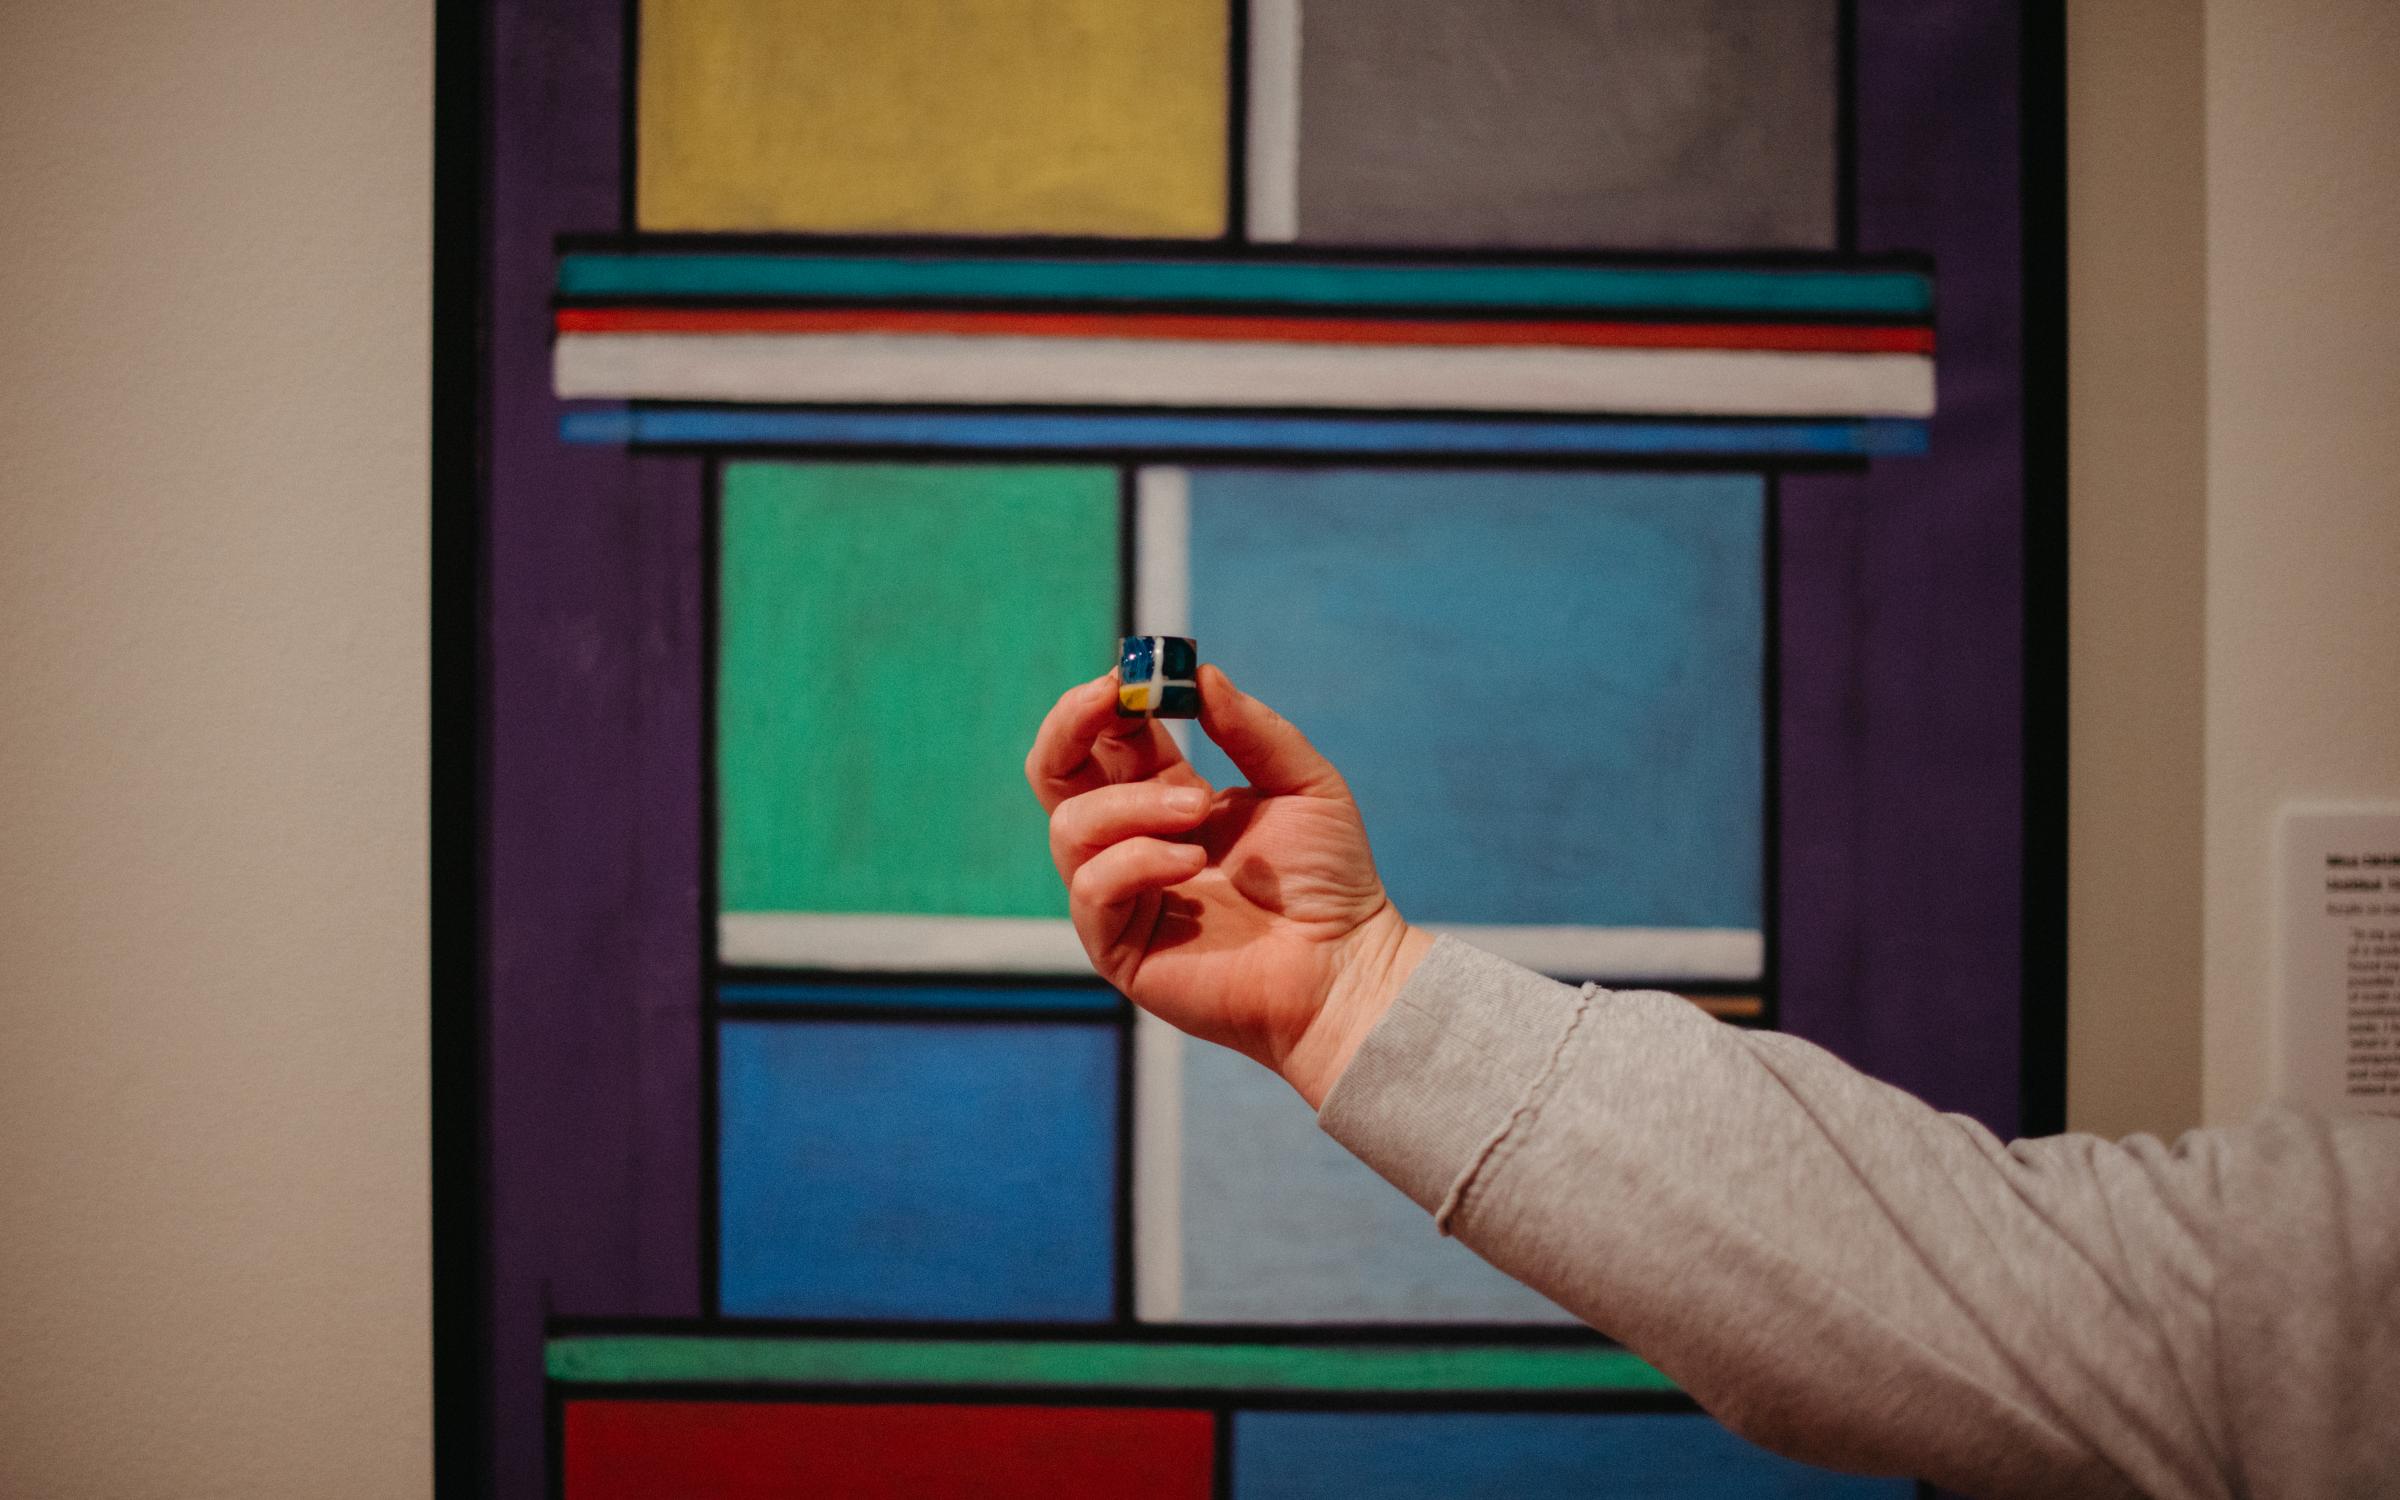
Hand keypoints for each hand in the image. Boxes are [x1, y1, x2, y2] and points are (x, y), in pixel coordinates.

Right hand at [1025, 664, 1430, 1106]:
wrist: (1344, 968)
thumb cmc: (1328, 880)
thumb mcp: (1304, 783)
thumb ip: (1252, 729)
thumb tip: (1202, 674)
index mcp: (1165, 798)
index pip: (1106, 738)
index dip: (1107, 700)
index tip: (1133, 671)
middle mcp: (1130, 842)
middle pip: (1054, 774)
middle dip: (1070, 726)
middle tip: (1111, 697)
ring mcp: (1120, 895)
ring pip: (1071, 827)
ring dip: (1132, 804)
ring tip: (1200, 810)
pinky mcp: (1117, 945)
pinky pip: (1092, 886)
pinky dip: (1137, 860)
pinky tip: (1191, 863)